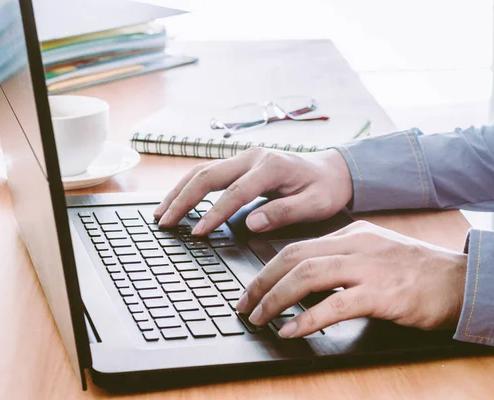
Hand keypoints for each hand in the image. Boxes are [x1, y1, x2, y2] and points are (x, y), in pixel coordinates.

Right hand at [154, 147, 352, 234]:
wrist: (332, 170)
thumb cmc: (324, 189)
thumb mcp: (314, 204)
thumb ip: (284, 212)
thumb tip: (252, 223)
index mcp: (270, 167)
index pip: (235, 193)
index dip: (214, 213)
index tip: (197, 233)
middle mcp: (252, 157)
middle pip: (208, 175)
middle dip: (183, 199)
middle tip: (164, 222)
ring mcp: (244, 158)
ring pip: (202, 171)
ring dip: (179, 191)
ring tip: (161, 213)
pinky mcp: (239, 163)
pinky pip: (208, 173)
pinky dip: (189, 187)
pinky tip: (177, 201)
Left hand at [236, 221, 467, 337]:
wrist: (461, 282)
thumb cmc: (416, 271)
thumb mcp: (374, 253)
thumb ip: (340, 260)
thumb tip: (303, 280)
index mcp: (351, 234)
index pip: (297, 247)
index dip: (268, 269)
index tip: (252, 289)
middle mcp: (355, 245)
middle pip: (294, 257)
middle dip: (262, 282)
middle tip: (244, 304)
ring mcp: (368, 267)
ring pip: (307, 276)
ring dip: (275, 299)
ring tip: (260, 318)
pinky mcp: (382, 294)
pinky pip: (333, 306)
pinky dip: (306, 320)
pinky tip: (290, 331)